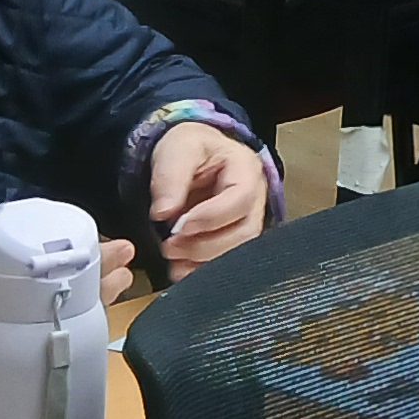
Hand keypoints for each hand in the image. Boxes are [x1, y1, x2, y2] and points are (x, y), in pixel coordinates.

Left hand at [0, 232, 135, 363]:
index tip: (119, 251)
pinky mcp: (18, 337)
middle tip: (128, 270)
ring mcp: (24, 310)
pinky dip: (75, 327)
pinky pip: (54, 330)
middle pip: (76, 274)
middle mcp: (27, 281)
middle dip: (104, 272)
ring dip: (97, 297)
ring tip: (121, 288)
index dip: (93, 250)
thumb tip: (36, 268)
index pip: (64, 247)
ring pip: (70, 301)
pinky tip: (93, 326)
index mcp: (16, 254)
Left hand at [148, 120, 271, 266]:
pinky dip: (203, 269)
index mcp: (246, 169)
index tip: (179, 226)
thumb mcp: (177, 149)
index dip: (211, 217)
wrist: (190, 156)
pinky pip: (226, 261)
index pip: (240, 199)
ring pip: (239, 252)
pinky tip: (181, 270)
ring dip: (204, 262)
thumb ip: (170, 177)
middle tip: (170, 246)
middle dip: (206, 245)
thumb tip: (163, 212)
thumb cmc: (189, 148)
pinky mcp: (233, 238)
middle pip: (245, 232)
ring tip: (173, 261)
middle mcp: (255, 198)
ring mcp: (247, 220)